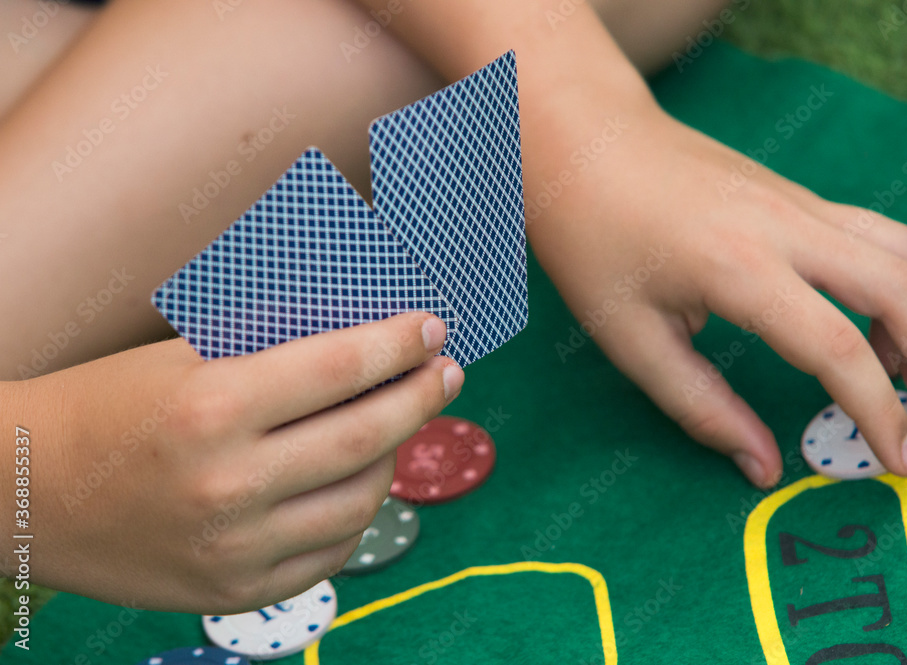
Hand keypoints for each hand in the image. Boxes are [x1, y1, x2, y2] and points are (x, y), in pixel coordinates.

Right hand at [7, 312, 462, 612]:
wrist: (22, 492)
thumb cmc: (103, 407)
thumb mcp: (181, 357)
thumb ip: (269, 346)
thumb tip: (360, 332)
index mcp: (212, 407)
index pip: (340, 368)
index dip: (397, 344)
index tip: (431, 326)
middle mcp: (230, 484)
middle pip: (365, 435)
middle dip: (420, 396)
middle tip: (447, 373)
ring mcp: (235, 548)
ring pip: (360, 499)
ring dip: (395, 455)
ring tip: (403, 425)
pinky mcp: (235, 592)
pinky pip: (331, 551)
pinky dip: (358, 512)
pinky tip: (363, 480)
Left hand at [530, 103, 906, 487]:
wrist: (584, 144)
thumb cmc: (592, 242)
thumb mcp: (629, 337)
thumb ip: (700, 406)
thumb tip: (764, 467)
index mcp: (737, 268)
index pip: (837, 348)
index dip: (877, 413)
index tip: (898, 462)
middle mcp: (784, 226)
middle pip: (901, 288)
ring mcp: (796, 201)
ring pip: (901, 251)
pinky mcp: (795, 193)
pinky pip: (874, 234)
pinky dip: (899, 281)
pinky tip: (872, 319)